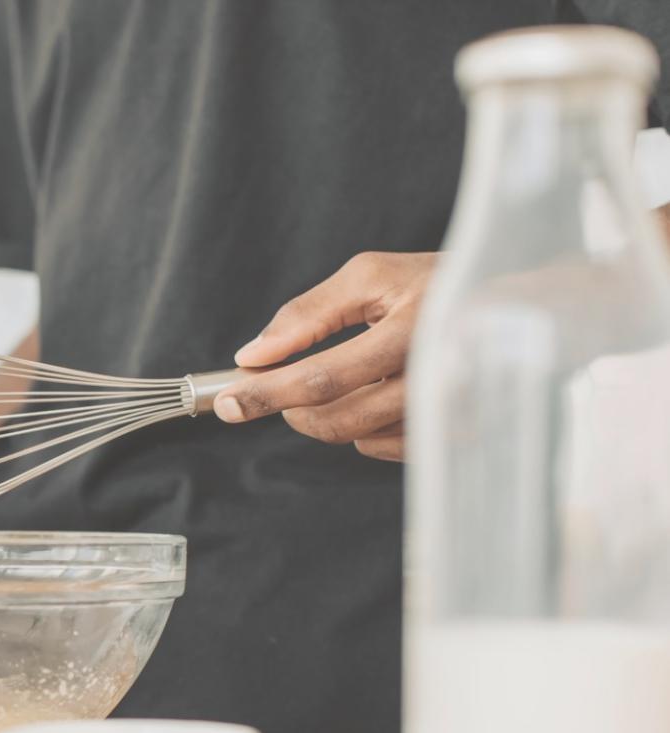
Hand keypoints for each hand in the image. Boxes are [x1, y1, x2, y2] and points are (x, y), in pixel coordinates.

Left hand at [212, 251, 436, 461]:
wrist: (509, 305)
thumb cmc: (435, 282)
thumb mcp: (372, 276)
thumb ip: (309, 313)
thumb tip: (254, 354)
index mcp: (414, 331)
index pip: (324, 377)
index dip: (269, 393)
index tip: (230, 403)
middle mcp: (436, 379)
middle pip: (337, 419)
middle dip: (293, 408)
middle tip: (282, 384)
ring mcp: (450, 414)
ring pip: (358, 437)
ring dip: (333, 414)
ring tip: (351, 375)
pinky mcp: (456, 436)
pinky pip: (385, 448)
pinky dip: (366, 427)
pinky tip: (378, 393)